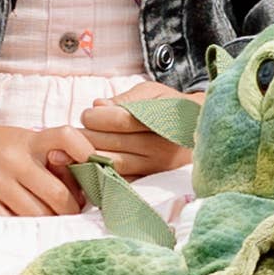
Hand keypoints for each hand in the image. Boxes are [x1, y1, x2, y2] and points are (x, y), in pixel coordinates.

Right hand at [0, 100, 100, 219]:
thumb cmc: (2, 145)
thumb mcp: (28, 140)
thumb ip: (55, 156)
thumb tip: (89, 184)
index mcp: (30, 140)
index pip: (66, 137)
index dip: (87, 154)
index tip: (97, 170)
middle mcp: (13, 160)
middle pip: (57, 194)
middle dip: (73, 208)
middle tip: (76, 210)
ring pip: (37, 214)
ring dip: (52, 221)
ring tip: (55, 218)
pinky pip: (12, 223)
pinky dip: (27, 227)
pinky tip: (31, 223)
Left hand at [77, 93, 195, 178]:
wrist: (200, 131)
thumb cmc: (171, 107)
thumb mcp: (153, 93)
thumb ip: (125, 98)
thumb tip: (97, 105)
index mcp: (161, 121)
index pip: (119, 121)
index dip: (96, 117)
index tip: (88, 114)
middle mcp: (159, 148)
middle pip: (111, 144)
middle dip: (85, 136)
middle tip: (73, 131)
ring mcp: (153, 168)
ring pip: (110, 165)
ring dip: (86, 156)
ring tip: (75, 147)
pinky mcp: (148, 181)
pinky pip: (116, 180)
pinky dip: (97, 173)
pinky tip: (88, 163)